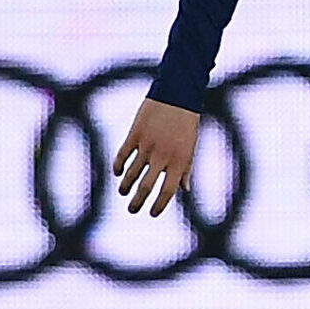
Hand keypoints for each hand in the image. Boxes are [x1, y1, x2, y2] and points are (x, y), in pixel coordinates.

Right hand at [111, 98, 201, 216]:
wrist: (177, 95)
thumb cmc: (187, 123)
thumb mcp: (192, 146)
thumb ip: (187, 169)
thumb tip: (185, 189)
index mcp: (180, 161)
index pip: (168, 191)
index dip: (159, 205)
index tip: (152, 213)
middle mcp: (163, 156)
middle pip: (146, 186)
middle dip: (137, 201)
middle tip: (132, 209)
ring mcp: (147, 145)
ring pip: (132, 172)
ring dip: (126, 185)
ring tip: (123, 192)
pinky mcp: (135, 134)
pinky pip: (123, 155)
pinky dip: (119, 166)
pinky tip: (118, 173)